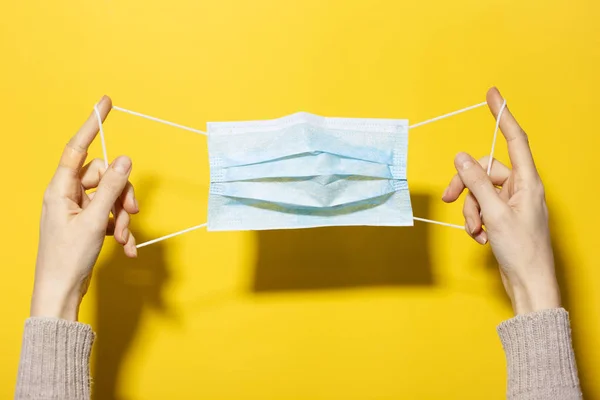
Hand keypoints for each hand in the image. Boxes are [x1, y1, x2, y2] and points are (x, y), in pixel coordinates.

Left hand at [31, 96, 138, 320]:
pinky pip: (111, 216)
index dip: (92, 125)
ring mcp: (79, 210)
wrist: (60, 292)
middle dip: (122, 195)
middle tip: (131, 214)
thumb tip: (125, 159)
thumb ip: (112, 188)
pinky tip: (126, 248)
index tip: (105, 103)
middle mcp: (69, 195)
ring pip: (112, 198)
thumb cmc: (67, 257)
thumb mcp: (93, 220)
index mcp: (60, 189)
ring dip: (123, 217)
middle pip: (105, 177)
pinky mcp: (88, 224)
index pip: (77, 148)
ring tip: (124, 238)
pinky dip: (121, 230)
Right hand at [442, 87, 559, 314]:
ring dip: (471, 211)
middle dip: (466, 187)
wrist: (528, 282)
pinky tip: (481, 238)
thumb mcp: (494, 213)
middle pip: (485, 171)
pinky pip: (481, 208)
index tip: (493, 94)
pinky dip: (475, 221)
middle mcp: (521, 188)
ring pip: (479, 192)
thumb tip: (462, 157)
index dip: (503, 115)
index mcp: (528, 181)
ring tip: (476, 231)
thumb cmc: (521, 249)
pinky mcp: (503, 217)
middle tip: (451, 199)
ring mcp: (511, 203)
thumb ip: (476, 183)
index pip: (515, 139)